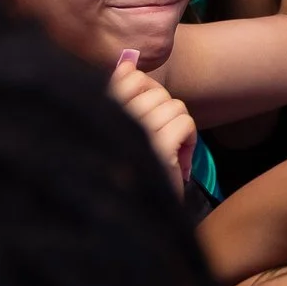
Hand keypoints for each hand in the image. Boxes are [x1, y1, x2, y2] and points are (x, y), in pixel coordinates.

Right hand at [111, 50, 197, 198]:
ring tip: (166, 151)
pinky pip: (185, 122)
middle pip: (156, 92)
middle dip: (165, 114)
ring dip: (178, 129)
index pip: (128, 78)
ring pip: (174, 106)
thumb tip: (127, 64)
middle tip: (158, 139)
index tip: (147, 114)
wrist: (136, 221)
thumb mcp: (123, 130)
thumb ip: (122, 96)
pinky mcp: (157, 148)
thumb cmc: (133, 171)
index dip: (146, 91)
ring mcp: (135, 133)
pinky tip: (177, 160)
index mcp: (97, 113)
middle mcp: (111, 120)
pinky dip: (189, 140)